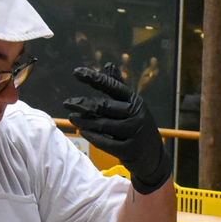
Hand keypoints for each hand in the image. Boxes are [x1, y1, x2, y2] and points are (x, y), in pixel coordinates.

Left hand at [62, 62, 170, 193]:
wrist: (154, 156)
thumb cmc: (138, 126)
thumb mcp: (132, 105)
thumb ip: (119, 87)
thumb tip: (109, 65)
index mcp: (135, 101)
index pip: (112, 86)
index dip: (94, 78)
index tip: (76, 72)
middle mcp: (136, 114)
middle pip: (104, 106)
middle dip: (83, 104)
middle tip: (67, 103)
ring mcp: (133, 132)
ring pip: (102, 125)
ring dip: (84, 121)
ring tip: (72, 117)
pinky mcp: (129, 149)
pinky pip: (105, 142)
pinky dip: (92, 136)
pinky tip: (83, 131)